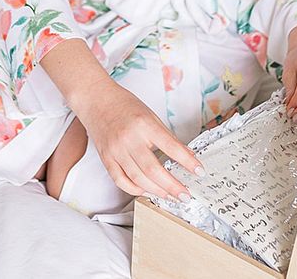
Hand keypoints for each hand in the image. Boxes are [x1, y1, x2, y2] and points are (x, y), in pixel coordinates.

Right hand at [72, 79, 203, 200]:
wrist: (97, 100)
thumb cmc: (124, 105)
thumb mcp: (151, 115)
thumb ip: (167, 137)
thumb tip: (186, 155)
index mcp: (144, 124)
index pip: (171, 147)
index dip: (187, 162)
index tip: (199, 171)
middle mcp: (129, 139)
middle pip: (153, 170)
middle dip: (173, 186)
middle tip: (185, 195)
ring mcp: (116, 151)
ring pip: (138, 179)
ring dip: (157, 191)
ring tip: (171, 196)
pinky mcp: (107, 159)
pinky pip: (121, 180)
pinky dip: (135, 190)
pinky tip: (147, 191)